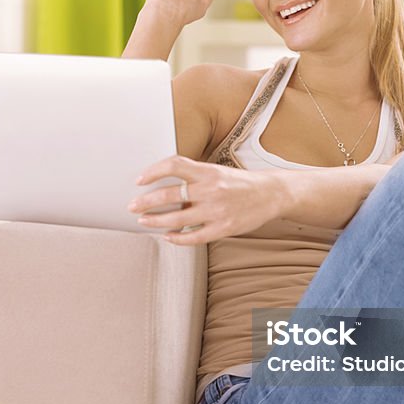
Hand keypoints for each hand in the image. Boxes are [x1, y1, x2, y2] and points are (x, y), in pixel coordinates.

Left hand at [128, 156, 289, 244]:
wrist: (271, 194)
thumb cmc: (239, 183)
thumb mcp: (217, 172)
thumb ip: (193, 178)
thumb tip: (163, 186)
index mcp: (208, 171)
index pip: (174, 165)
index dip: (153, 171)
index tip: (139, 180)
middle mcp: (211, 189)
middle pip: (170, 195)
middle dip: (146, 202)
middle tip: (133, 206)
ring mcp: (217, 211)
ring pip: (177, 219)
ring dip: (156, 221)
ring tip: (144, 221)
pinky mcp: (224, 228)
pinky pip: (194, 237)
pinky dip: (177, 238)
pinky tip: (168, 236)